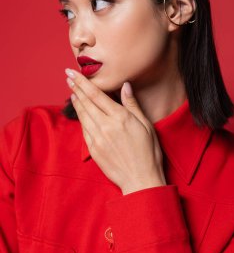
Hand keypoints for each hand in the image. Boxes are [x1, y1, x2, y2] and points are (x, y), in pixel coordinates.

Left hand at [65, 68, 166, 194]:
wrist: (140, 180)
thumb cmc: (148, 152)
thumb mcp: (145, 124)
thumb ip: (132, 104)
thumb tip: (125, 85)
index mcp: (120, 117)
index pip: (96, 94)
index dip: (83, 82)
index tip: (73, 72)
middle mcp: (106, 126)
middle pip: (86, 102)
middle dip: (76, 88)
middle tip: (68, 76)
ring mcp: (98, 138)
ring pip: (83, 115)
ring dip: (76, 101)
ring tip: (71, 90)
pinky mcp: (94, 149)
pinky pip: (84, 129)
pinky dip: (80, 117)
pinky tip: (79, 110)